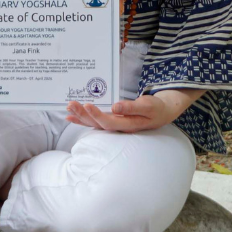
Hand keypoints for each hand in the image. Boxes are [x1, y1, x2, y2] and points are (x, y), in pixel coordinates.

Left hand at [65, 88, 204, 132]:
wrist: (163, 111)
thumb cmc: (156, 108)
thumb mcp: (148, 106)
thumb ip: (132, 107)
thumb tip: (115, 107)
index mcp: (127, 124)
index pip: (108, 122)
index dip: (96, 115)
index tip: (87, 104)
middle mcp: (119, 127)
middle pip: (97, 124)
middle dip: (83, 114)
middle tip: (71, 104)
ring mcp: (115, 125)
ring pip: (94, 123)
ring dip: (81, 116)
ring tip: (68, 108)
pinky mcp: (112, 121)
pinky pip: (95, 121)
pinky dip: (83, 118)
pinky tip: (71, 116)